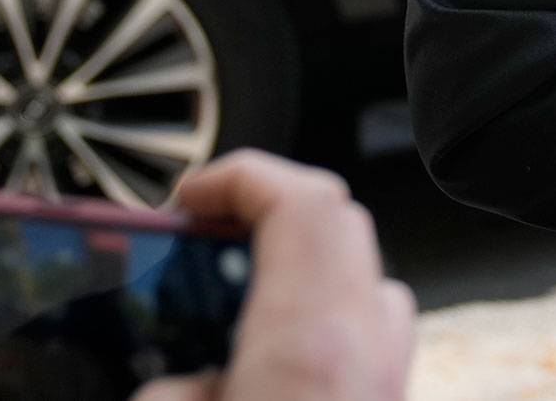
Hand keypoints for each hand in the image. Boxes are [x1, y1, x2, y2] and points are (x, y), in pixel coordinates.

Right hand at [132, 152, 417, 400]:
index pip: (300, 200)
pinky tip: (270, 348)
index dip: (241, 175)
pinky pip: (365, 318)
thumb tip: (169, 383)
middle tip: (203, 231)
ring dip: (294, 254)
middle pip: (334, 220)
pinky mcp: (390, 389)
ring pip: (356, 266)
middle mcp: (366, 339)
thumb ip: (164, 388)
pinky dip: (319, 304)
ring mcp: (388, 364)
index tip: (191, 194)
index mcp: (311, 338)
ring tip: (231, 285)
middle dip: (263, 207)